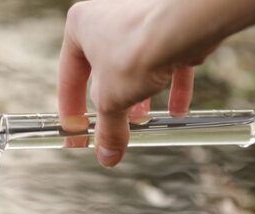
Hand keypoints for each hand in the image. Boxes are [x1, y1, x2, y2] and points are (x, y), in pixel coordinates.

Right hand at [58, 0, 218, 167]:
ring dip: (140, 97)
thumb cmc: (136, 50)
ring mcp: (142, 19)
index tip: (78, 133)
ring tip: (143, 121)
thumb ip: (108, 130)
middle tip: (114, 129)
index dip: (73, 111)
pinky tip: (177, 111)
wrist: (184, 25)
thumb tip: (107, 155)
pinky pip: (168, 60)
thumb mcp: (112, 101)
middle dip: (111, 104)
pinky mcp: (173, 27)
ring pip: (137, 66)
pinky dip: (171, 87)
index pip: (69, 77)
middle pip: (105, 72)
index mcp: (81, 26)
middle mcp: (109, 17)